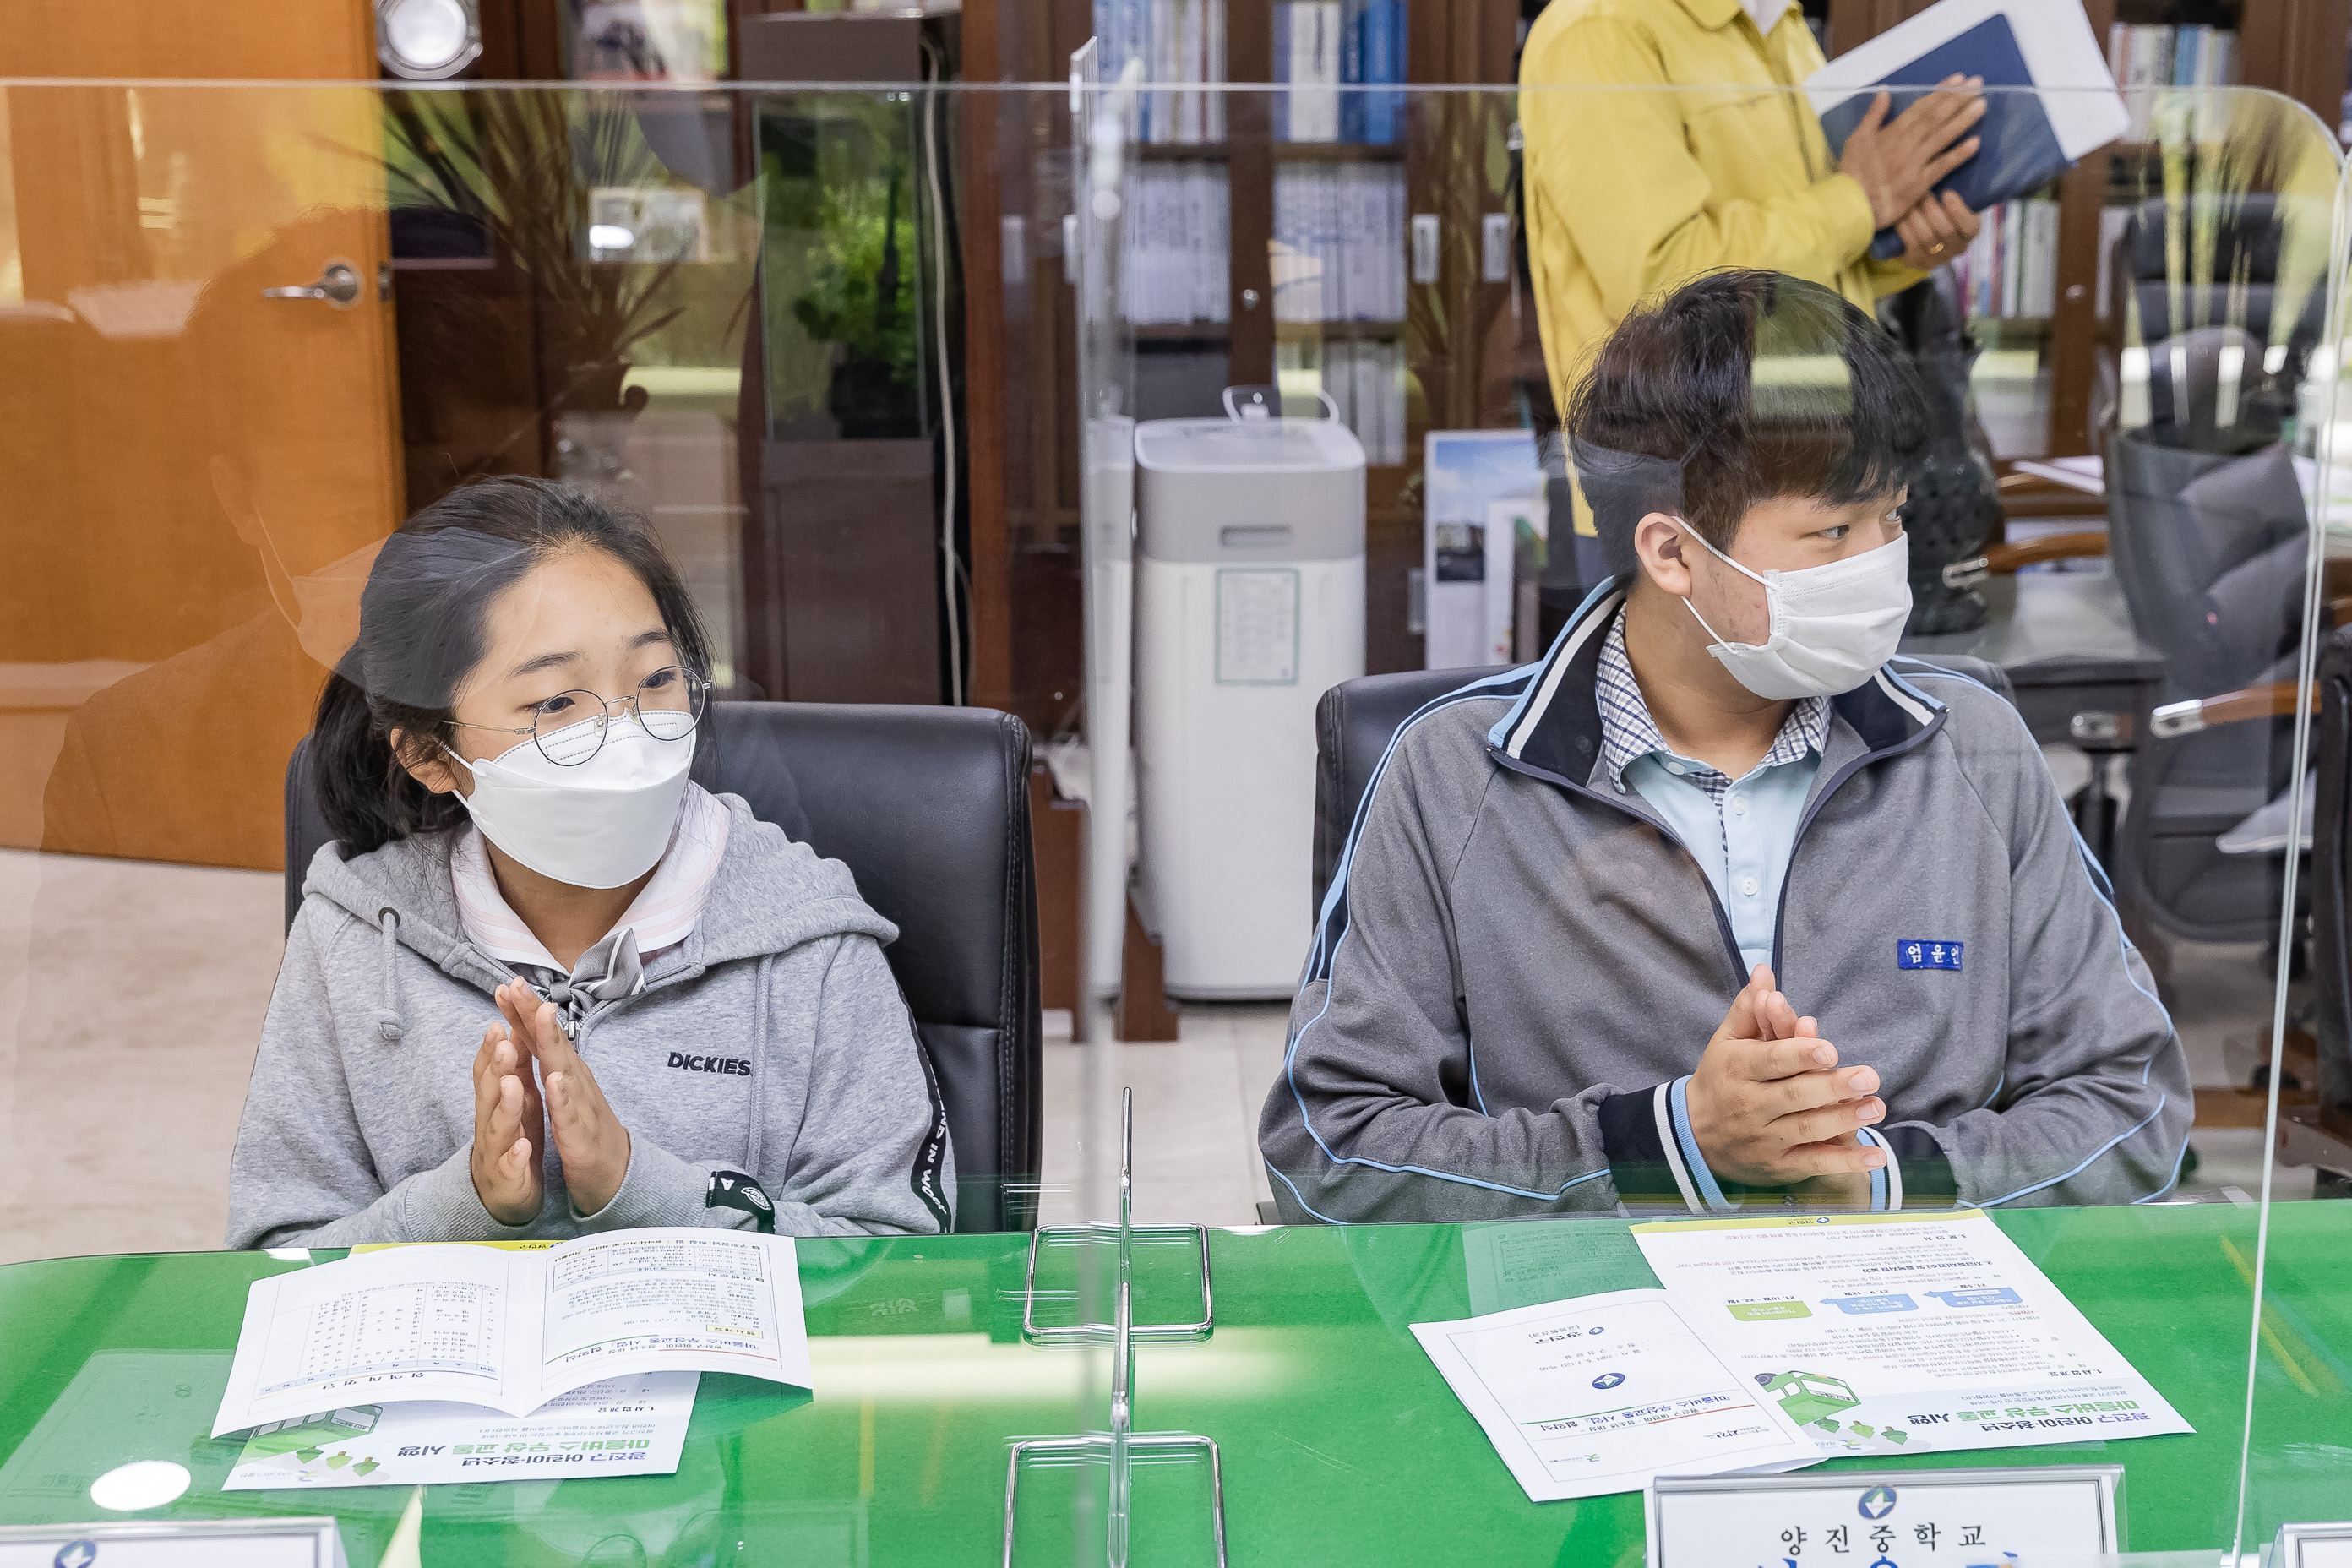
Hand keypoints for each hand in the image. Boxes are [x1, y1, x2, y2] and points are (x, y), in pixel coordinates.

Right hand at [469, 1012, 543, 1225]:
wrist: (503, 1196)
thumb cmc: (512, 1139)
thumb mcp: (515, 1099)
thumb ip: (511, 1068)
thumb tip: (512, 1028)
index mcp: (497, 1101)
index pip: (493, 1065)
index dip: (495, 1038)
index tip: (501, 1007)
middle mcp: (491, 1122)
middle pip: (491, 1089)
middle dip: (497, 1063)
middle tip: (503, 1035)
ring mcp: (497, 1150)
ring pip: (499, 1126)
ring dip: (506, 1104)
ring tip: (514, 1083)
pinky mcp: (508, 1178)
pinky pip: (512, 1167)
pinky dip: (516, 1156)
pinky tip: (524, 1147)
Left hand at [498, 980, 632, 1216]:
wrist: (616, 1174)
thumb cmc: (586, 1129)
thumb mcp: (565, 1090)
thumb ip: (551, 1059)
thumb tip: (539, 1026)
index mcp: (565, 1073)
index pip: (542, 1037)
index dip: (525, 1011)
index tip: (506, 984)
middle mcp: (575, 1082)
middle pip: (553, 1042)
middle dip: (535, 1013)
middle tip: (518, 984)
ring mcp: (581, 1107)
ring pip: (564, 1069)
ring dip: (553, 1042)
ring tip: (542, 1015)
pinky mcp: (583, 1137)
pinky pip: (571, 1115)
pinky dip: (564, 1097)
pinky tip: (556, 1081)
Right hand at [1683, 966, 1886, 1187]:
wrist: (1694, 1137)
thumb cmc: (1720, 1079)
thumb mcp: (1726, 1041)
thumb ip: (1750, 1009)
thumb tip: (1765, 972)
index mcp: (1736, 1069)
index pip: (1770, 1061)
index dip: (1798, 1055)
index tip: (1829, 1050)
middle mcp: (1749, 1105)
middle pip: (1793, 1096)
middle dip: (1831, 1087)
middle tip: (1868, 1077)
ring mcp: (1764, 1139)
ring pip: (1806, 1130)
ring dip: (1844, 1120)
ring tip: (1876, 1107)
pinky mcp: (1778, 1165)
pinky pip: (1813, 1163)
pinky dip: (1844, 1163)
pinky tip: (1874, 1156)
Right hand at [1836, 78, 1985, 229]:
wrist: (1850, 205)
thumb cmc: (1852, 172)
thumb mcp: (1856, 139)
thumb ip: (1873, 115)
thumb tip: (1885, 92)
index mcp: (1892, 131)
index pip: (1921, 107)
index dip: (1941, 92)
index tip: (1958, 80)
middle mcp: (1907, 143)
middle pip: (1936, 117)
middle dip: (1957, 99)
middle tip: (1978, 85)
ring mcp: (1915, 163)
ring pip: (1942, 137)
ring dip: (1963, 120)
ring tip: (1981, 105)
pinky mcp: (1920, 183)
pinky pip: (1942, 166)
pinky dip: (1958, 155)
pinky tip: (1975, 143)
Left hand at [1894, 189, 1981, 272]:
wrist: (1926, 236)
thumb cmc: (1943, 211)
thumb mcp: (1954, 203)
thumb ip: (1955, 193)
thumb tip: (1948, 166)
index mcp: (1971, 232)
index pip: (1969, 226)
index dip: (1958, 210)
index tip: (1946, 192)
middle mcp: (1957, 248)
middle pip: (1945, 230)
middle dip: (1931, 208)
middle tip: (1921, 192)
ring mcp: (1937, 258)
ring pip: (1926, 236)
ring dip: (1916, 216)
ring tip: (1909, 200)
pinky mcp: (1917, 262)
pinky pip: (1910, 243)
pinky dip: (1904, 226)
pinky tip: (1899, 214)